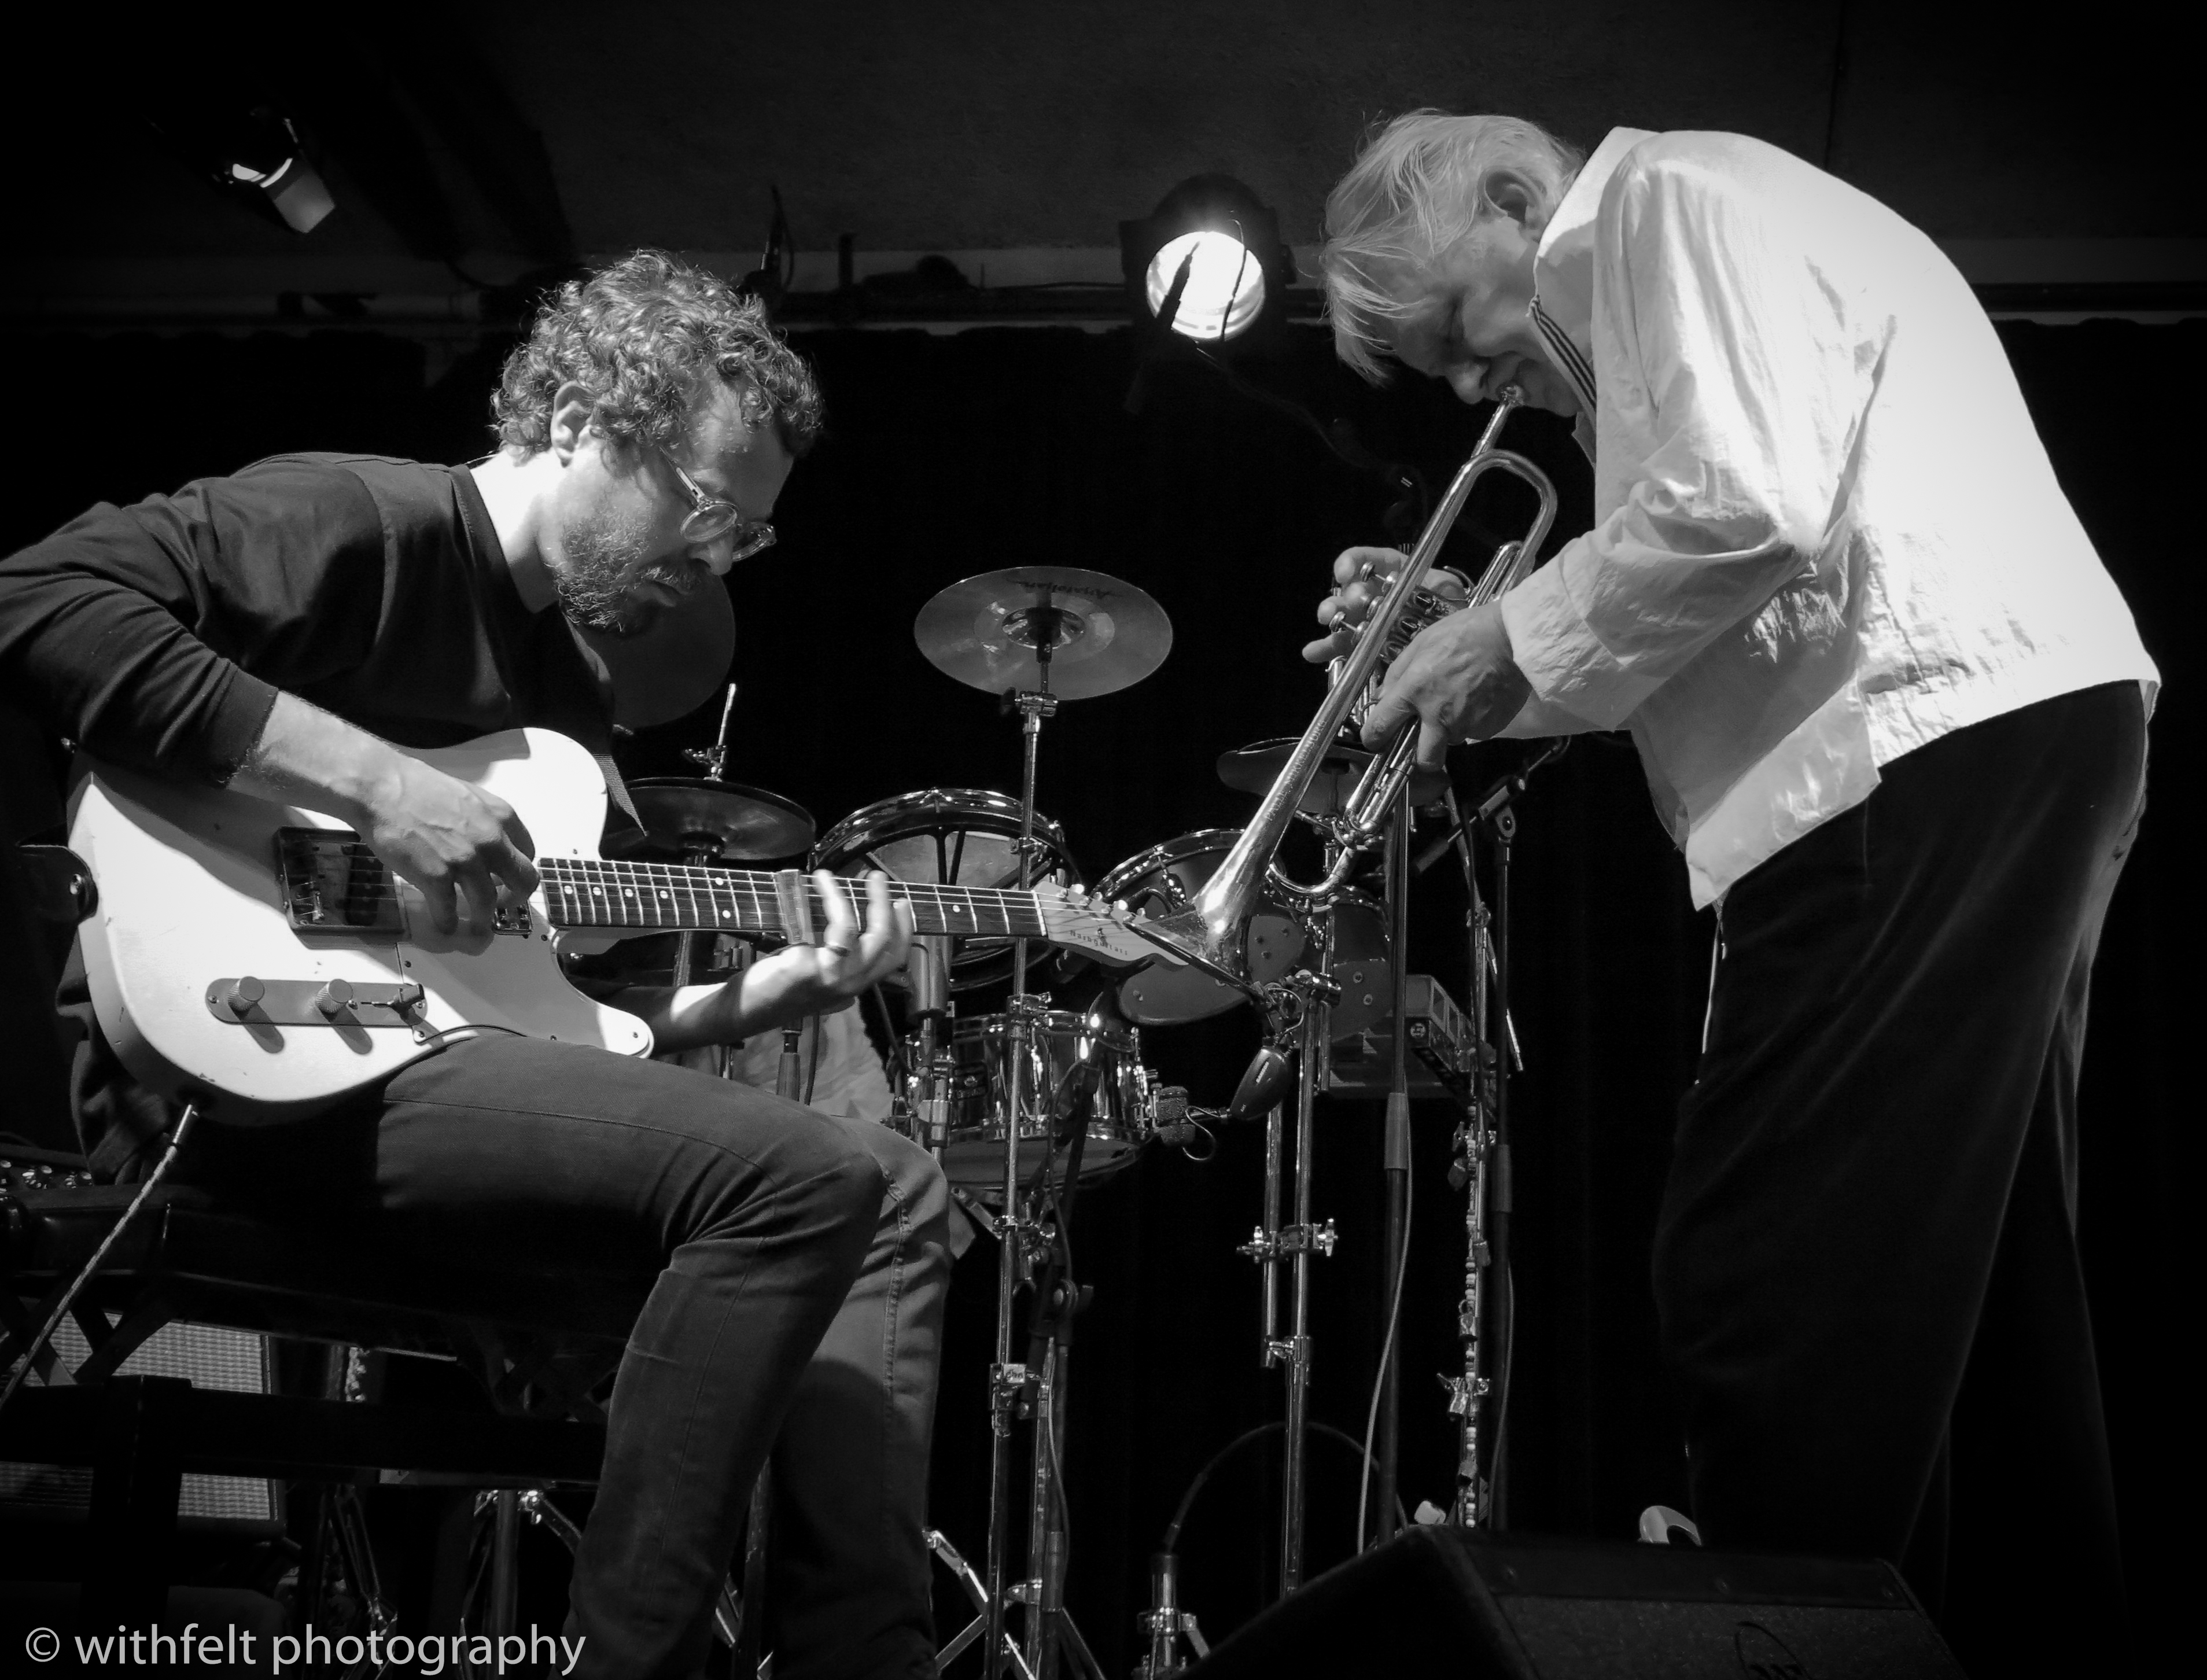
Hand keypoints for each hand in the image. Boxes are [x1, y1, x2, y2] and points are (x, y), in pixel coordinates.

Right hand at [354, 755, 537, 935]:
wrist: (381, 788)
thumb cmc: (417, 788)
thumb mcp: (468, 798)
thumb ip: (485, 823)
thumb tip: (490, 846)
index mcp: (502, 817)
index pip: (528, 853)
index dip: (518, 871)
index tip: (507, 879)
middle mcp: (491, 840)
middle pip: (523, 882)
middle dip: (514, 900)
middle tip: (502, 906)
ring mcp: (465, 860)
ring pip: (487, 904)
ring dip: (481, 920)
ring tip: (474, 927)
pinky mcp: (436, 876)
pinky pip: (448, 910)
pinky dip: (446, 922)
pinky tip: (443, 923)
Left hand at [734, 871, 913, 1029]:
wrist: (747, 1008)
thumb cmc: (778, 989)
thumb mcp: (817, 977)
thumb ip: (836, 963)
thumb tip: (846, 930)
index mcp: (854, 985)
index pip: (892, 959)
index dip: (903, 929)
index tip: (902, 904)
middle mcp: (850, 984)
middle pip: (884, 941)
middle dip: (885, 905)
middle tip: (877, 878)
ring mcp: (834, 978)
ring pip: (863, 931)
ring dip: (865, 898)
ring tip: (850, 875)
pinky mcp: (814, 967)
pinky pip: (835, 925)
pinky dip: (832, 896)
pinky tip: (820, 880)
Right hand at [1300, 546, 1467, 664]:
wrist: (1451, 639)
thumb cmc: (1449, 607)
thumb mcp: (1446, 589)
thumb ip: (1434, 587)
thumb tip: (1424, 593)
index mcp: (1389, 572)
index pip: (1365, 560)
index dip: (1352, 563)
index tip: (1346, 572)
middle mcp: (1373, 593)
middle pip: (1351, 590)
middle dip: (1348, 595)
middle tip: (1353, 603)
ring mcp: (1365, 619)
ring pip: (1342, 616)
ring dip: (1334, 616)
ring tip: (1329, 619)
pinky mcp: (1361, 644)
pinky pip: (1341, 645)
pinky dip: (1326, 649)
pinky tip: (1313, 651)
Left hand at [1360, 600, 1530, 766]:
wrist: (1514, 637)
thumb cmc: (1466, 633)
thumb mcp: (1422, 642)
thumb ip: (1398, 673)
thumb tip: (1384, 697)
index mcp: (1414, 691)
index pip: (1381, 727)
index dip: (1373, 738)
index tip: (1374, 741)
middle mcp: (1438, 715)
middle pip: (1423, 761)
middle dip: (1421, 758)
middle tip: (1424, 741)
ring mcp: (1466, 725)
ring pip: (1451, 742)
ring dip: (1450, 729)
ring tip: (1460, 700)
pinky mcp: (1489, 728)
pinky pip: (1474, 732)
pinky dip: (1472, 720)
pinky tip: (1479, 698)